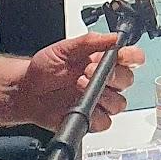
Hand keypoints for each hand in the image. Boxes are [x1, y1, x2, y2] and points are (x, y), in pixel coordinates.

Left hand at [16, 33, 144, 130]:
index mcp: (103, 61)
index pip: (131, 58)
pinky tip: (80, 106)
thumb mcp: (64, 49)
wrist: (27, 91)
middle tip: (89, 70)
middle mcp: (105, 81)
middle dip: (112, 75)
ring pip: (119, 103)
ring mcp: (99, 101)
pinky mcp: (92, 119)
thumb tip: (114, 37)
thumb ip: (90, 41)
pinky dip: (95, 115)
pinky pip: (105, 122)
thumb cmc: (44, 69)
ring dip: (102, 96)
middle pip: (127, 80)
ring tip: (79, 86)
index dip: (133, 57)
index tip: (124, 56)